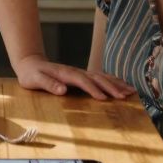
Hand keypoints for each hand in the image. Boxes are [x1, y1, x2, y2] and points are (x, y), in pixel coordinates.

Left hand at [13, 54, 135, 100]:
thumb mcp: (35, 80)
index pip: (82, 81)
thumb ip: (48, 84)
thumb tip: (62, 90)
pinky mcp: (82, 76)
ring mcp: (80, 73)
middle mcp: (75, 72)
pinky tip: (123, 85)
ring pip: (101, 77)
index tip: (104, 98)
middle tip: (125, 96)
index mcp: (65, 73)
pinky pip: (100, 77)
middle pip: (97, 78)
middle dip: (112, 86)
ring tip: (131, 91)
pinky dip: (113, 81)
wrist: (31, 63)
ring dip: (116, 83)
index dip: (93, 89)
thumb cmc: (31, 74)